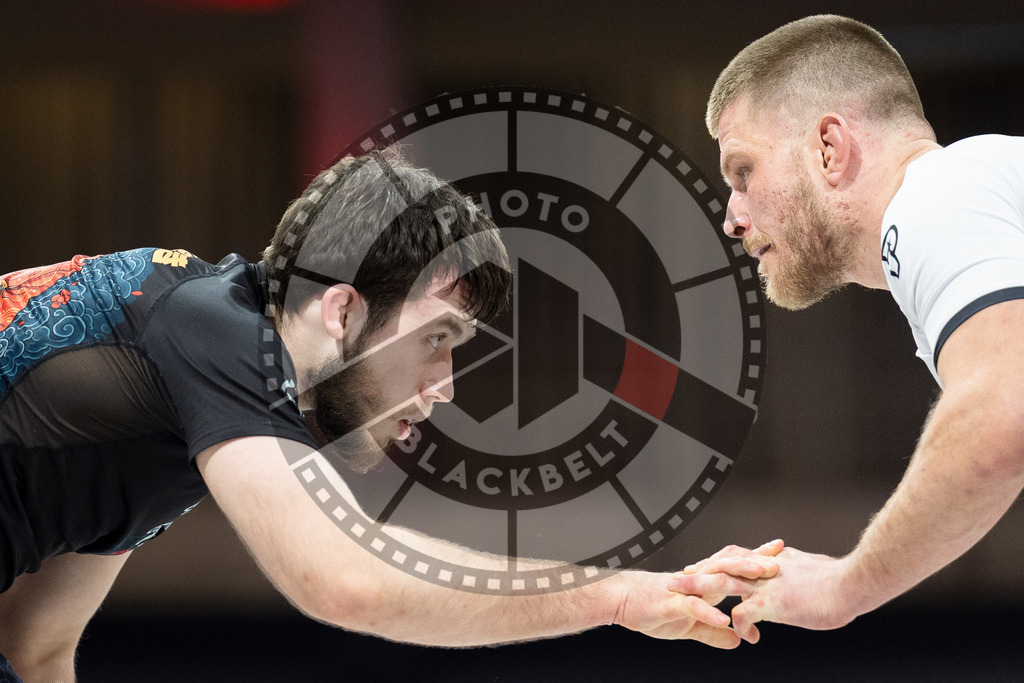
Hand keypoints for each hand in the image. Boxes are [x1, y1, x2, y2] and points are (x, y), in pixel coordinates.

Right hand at [613, 544, 782, 648]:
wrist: (621, 601)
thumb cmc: (651, 607)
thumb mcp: (689, 626)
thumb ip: (714, 632)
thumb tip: (738, 638)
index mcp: (703, 585)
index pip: (733, 569)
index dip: (756, 561)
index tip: (779, 554)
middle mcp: (697, 582)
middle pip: (729, 567)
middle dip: (754, 563)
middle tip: (778, 560)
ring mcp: (685, 591)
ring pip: (714, 579)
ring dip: (736, 576)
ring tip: (758, 577)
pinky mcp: (671, 603)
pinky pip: (692, 607)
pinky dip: (708, 613)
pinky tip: (724, 619)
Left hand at [680, 546, 855, 643]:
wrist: (851, 584)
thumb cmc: (837, 581)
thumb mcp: (805, 569)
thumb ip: (789, 569)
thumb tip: (785, 566)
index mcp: (771, 561)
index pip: (735, 556)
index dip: (716, 562)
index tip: (699, 567)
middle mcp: (764, 569)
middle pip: (721, 565)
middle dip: (697, 572)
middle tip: (676, 578)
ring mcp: (765, 585)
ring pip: (723, 583)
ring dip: (700, 590)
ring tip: (682, 598)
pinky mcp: (771, 603)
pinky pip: (743, 614)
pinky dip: (737, 625)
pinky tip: (741, 636)